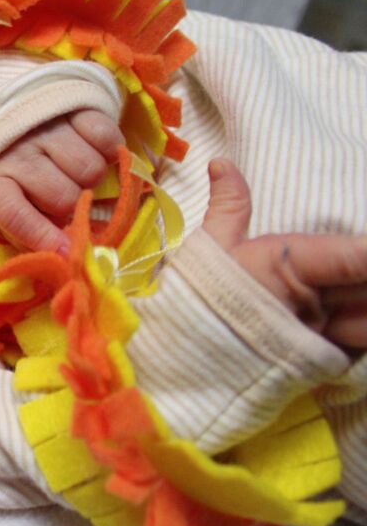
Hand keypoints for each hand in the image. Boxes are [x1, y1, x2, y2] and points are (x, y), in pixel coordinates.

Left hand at [0, 109, 122, 251]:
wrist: (12, 105)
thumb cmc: (16, 166)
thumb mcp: (10, 196)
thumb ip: (31, 226)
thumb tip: (66, 253)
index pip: (14, 214)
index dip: (40, 236)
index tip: (64, 251)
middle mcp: (18, 152)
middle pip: (64, 197)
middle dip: (73, 203)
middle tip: (68, 193)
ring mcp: (47, 127)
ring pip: (91, 170)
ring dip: (92, 177)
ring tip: (76, 169)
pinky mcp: (73, 108)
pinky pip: (107, 138)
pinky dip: (109, 149)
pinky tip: (94, 148)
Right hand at [202, 158, 366, 351]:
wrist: (177, 363)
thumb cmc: (194, 300)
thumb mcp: (209, 248)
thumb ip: (228, 205)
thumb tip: (222, 162)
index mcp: (290, 267)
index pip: (357, 257)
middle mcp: (312, 304)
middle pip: (366, 288)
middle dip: (366, 277)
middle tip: (362, 269)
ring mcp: (317, 336)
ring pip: (365, 323)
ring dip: (366, 308)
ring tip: (359, 297)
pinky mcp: (316, 363)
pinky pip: (355, 347)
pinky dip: (359, 336)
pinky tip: (355, 322)